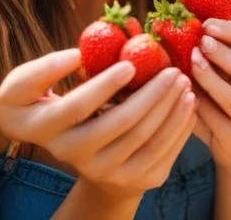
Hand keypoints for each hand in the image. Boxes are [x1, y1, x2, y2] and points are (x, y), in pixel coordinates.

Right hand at [0, 49, 197, 197]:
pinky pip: (164, 153)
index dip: (105, 84)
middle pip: (123, 123)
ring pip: (148, 138)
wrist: (85, 157)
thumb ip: (55, 65)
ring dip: (172, 108)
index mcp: (48, 128)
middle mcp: (73, 154)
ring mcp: (104, 171)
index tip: (131, 63)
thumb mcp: (41, 86)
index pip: (79, 107)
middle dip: (154, 94)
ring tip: (185, 84)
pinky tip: (190, 105)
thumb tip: (85, 49)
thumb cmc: (67, 105)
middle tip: (174, 70)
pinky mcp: (134, 181)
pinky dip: (181, 127)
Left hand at [189, 19, 230, 171]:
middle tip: (201, 42)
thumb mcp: (216, 76)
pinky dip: (201, 107)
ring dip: (212, 79)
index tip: (207, 25)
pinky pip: (218, 121)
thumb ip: (204, 56)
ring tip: (192, 64)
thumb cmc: (217, 102)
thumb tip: (170, 26)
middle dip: (225, 54)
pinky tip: (184, 97)